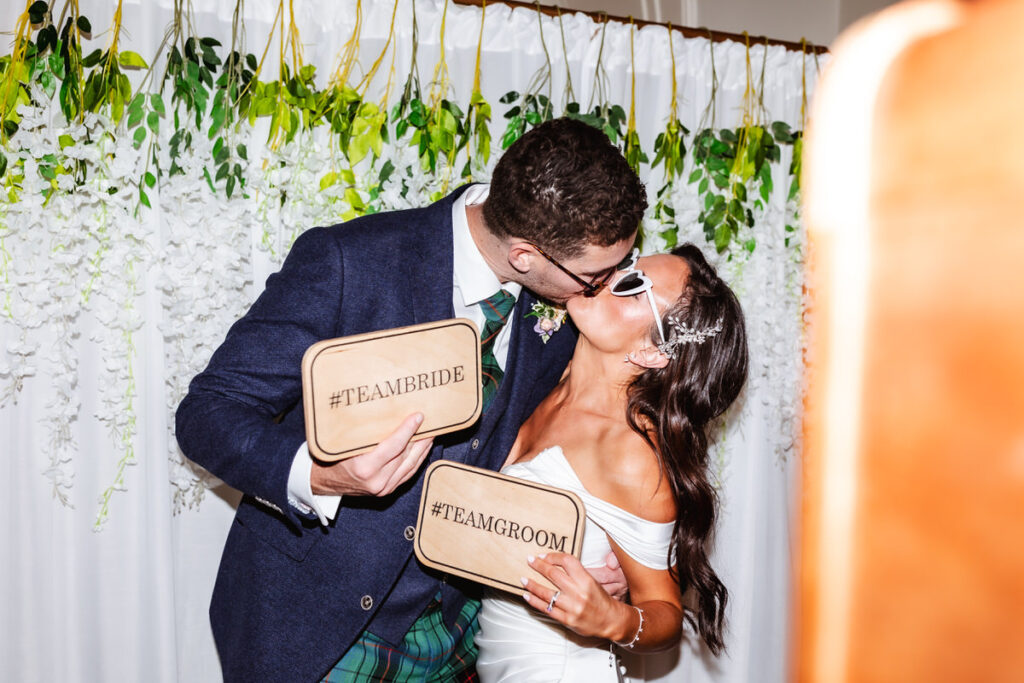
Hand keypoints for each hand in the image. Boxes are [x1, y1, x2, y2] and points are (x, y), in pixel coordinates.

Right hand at [310, 413, 433, 495]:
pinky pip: (408, 473)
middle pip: (405, 454)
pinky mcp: (387, 491)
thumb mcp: (344, 443)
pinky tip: (423, 448)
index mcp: (365, 467)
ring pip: (411, 464)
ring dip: (423, 447)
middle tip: (430, 420)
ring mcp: (383, 488)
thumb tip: (387, 410)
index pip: (394, 446)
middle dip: (420, 436)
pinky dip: (418, 459)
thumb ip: (365, 432)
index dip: (408, 430)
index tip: (418, 417)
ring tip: (431, 432)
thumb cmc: (331, 458)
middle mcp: (376, 480)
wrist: (323, 482)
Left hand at [522, 552, 633, 641]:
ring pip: (547, 593)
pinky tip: (527, 596)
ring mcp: (572, 607)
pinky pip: (547, 609)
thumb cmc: (600, 599)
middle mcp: (579, 592)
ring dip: (532, 585)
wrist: (611, 620)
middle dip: (538, 566)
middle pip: (554, 575)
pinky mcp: (567, 620)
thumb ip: (575, 574)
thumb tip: (553, 564)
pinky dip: (535, 601)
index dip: (553, 556)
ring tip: (523, 579)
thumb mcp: (592, 581)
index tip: (543, 556)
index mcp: (586, 580)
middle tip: (529, 561)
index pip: (567, 561)